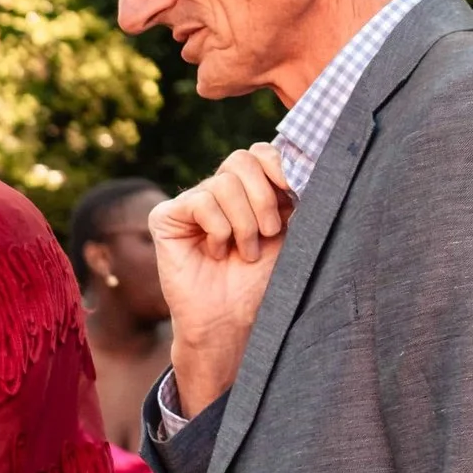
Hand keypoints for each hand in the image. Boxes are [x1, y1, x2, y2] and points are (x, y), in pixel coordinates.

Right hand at [150, 145, 293, 413]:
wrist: (232, 320)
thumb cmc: (263, 282)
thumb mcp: (291, 232)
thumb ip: (295, 194)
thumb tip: (305, 159)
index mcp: (248, 190)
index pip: (261, 152)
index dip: (280, 165)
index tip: (295, 194)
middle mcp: (218, 190)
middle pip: (242, 159)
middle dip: (264, 198)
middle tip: (268, 234)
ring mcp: (191, 202)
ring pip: (224, 183)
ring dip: (243, 224)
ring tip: (243, 253)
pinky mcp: (167, 217)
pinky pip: (200, 201)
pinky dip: (218, 230)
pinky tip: (214, 254)